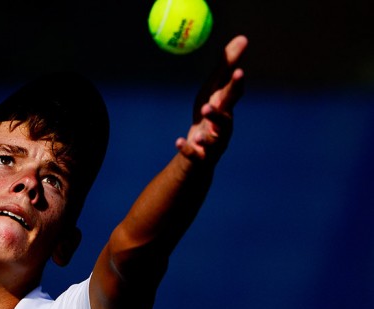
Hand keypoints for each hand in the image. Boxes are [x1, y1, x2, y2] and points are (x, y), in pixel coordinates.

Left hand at [176, 35, 247, 163]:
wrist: (200, 154)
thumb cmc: (208, 117)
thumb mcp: (214, 90)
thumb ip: (227, 66)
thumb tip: (243, 38)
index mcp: (225, 110)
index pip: (233, 96)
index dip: (236, 85)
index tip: (239, 72)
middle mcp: (222, 128)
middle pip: (224, 121)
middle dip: (218, 114)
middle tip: (208, 107)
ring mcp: (212, 145)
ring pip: (212, 142)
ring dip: (206, 137)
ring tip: (199, 134)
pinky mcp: (200, 158)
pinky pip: (194, 155)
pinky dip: (187, 149)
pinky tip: (178, 142)